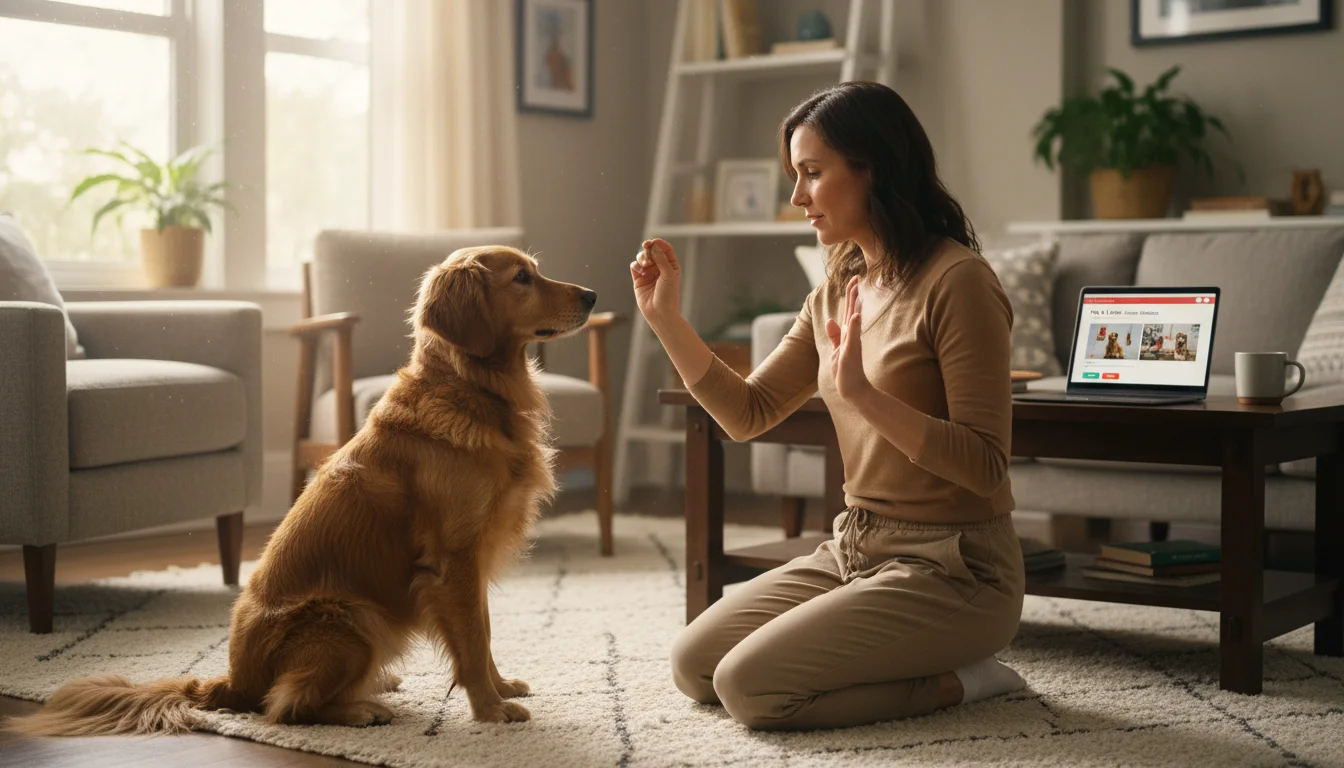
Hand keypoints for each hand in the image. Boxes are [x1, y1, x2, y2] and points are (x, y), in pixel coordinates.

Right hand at [630, 238, 682, 327]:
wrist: (660, 313)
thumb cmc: (668, 296)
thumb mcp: (669, 275)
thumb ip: (661, 259)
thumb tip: (654, 246)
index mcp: (671, 265)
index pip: (665, 248)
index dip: (658, 243)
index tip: (652, 242)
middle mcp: (659, 268)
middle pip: (652, 251)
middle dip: (648, 249)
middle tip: (646, 248)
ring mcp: (648, 273)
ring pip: (642, 257)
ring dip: (642, 257)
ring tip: (645, 265)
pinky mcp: (638, 279)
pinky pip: (634, 266)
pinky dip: (636, 265)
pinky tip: (639, 271)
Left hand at [826, 276, 871, 401]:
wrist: (852, 388)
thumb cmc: (846, 370)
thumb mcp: (837, 349)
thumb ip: (835, 335)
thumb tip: (830, 320)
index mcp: (847, 333)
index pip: (849, 309)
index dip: (851, 294)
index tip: (854, 279)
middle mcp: (851, 335)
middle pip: (852, 310)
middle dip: (853, 293)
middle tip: (857, 276)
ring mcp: (852, 343)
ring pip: (853, 320)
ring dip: (855, 304)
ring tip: (857, 289)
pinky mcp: (851, 352)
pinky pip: (853, 337)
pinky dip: (855, 326)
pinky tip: (857, 315)